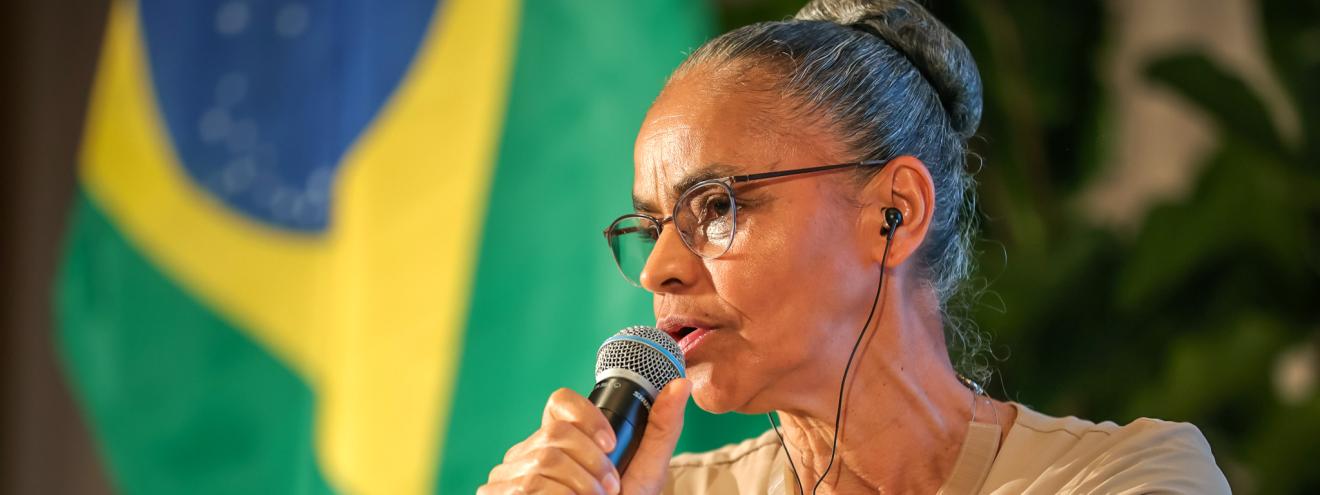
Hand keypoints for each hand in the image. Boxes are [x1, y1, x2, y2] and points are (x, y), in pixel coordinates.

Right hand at [479, 378, 691, 494]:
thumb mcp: (646, 470)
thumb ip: (662, 427)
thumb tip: (680, 383)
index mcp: (559, 438)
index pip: (559, 401)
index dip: (586, 417)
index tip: (610, 444)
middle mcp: (528, 450)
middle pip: (557, 433)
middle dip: (593, 463)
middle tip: (609, 488)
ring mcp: (508, 475)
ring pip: (545, 461)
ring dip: (581, 486)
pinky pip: (529, 486)